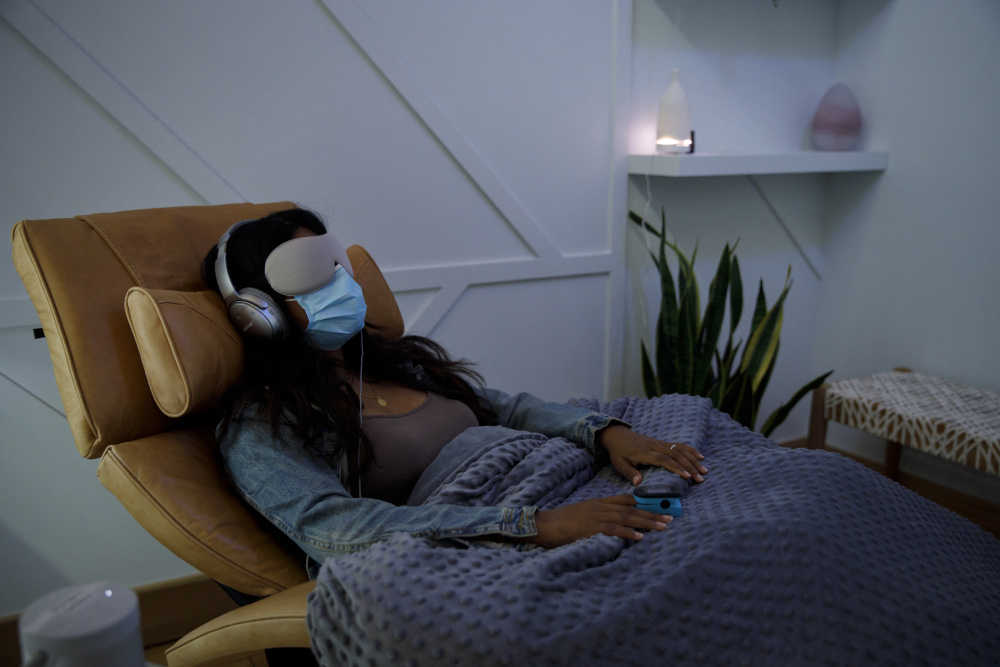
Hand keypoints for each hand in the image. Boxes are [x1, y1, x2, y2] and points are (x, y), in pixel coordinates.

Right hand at [528, 494, 670, 547]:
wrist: (543, 525)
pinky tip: (640, 537)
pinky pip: (613, 530)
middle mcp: (600, 507)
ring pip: (626, 518)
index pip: (625, 499)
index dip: (644, 502)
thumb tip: (615, 525)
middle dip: (651, 513)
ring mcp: (596, 517)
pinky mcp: (591, 528)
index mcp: (599, 503)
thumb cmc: (562, 523)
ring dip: (646, 522)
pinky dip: (628, 533)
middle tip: (669, 517)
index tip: (660, 505)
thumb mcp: (583, 515)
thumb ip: (599, 516)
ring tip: (662, 526)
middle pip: (631, 508)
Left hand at [598, 424, 705, 485]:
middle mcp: (656, 447)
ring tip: (704, 470)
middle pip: (677, 455)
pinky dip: (690, 450)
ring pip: (680, 449)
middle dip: (690, 467)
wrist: (617, 435)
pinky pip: (678, 445)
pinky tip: (699, 457)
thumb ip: (629, 473)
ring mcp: (660, 443)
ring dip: (693, 459)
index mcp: (646, 453)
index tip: (687, 477)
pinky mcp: (662, 442)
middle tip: (701, 478)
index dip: (677, 468)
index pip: (664, 460)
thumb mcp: (620, 464)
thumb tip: (639, 483)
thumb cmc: (618, 453)